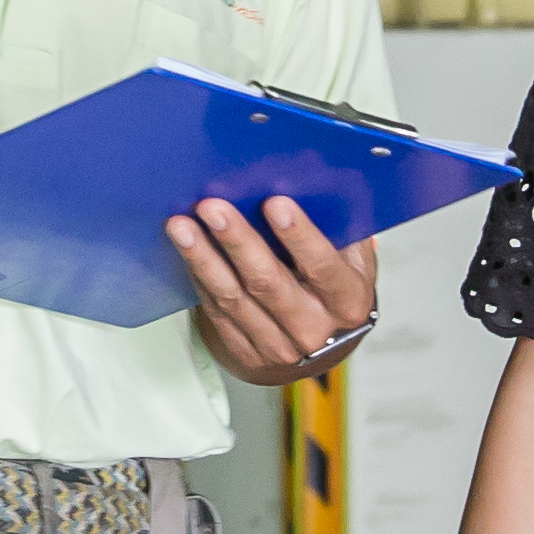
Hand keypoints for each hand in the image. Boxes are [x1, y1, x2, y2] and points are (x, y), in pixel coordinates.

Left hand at [171, 197, 373, 386]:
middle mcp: (314, 329)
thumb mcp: (352, 260)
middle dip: (237, 241)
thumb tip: (312, 180)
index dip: (300, 236)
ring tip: (181, 225)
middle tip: (213, 207)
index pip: (324, 267)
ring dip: (203, 258)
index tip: (274, 203)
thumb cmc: (334, 286)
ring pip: (234, 298)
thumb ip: (339, 229)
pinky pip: (216, 311)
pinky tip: (186, 249)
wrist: (320, 342)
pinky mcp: (247, 352)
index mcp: (348, 302)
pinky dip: (200, 276)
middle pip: (269, 283)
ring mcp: (279, 346)